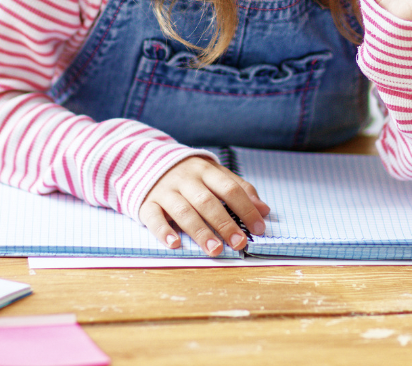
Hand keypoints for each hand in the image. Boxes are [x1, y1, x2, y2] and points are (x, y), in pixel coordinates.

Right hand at [140, 157, 268, 254]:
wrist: (147, 161)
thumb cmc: (190, 174)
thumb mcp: (215, 174)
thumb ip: (240, 189)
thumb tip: (264, 210)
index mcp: (206, 171)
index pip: (229, 189)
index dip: (246, 208)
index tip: (258, 228)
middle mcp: (185, 179)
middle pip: (207, 202)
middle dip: (224, 224)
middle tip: (239, 243)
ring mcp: (165, 191)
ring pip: (183, 211)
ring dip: (200, 232)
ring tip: (214, 249)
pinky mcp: (147, 203)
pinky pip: (153, 217)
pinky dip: (163, 231)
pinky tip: (174, 244)